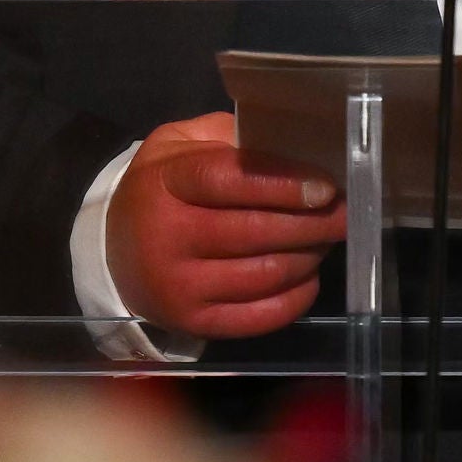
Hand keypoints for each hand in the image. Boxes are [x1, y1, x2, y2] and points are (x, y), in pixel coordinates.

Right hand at [105, 113, 345, 340]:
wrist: (113, 250)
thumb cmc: (160, 188)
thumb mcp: (179, 145)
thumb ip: (228, 138)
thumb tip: (292, 147)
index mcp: (166, 182)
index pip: (229, 181)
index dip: (282, 184)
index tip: (325, 187)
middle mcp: (168, 237)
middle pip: (255, 231)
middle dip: (313, 223)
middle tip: (347, 213)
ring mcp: (179, 286)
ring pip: (264, 274)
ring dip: (308, 256)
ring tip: (327, 239)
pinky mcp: (193, 323)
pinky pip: (259, 316)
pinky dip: (295, 297)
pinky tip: (308, 276)